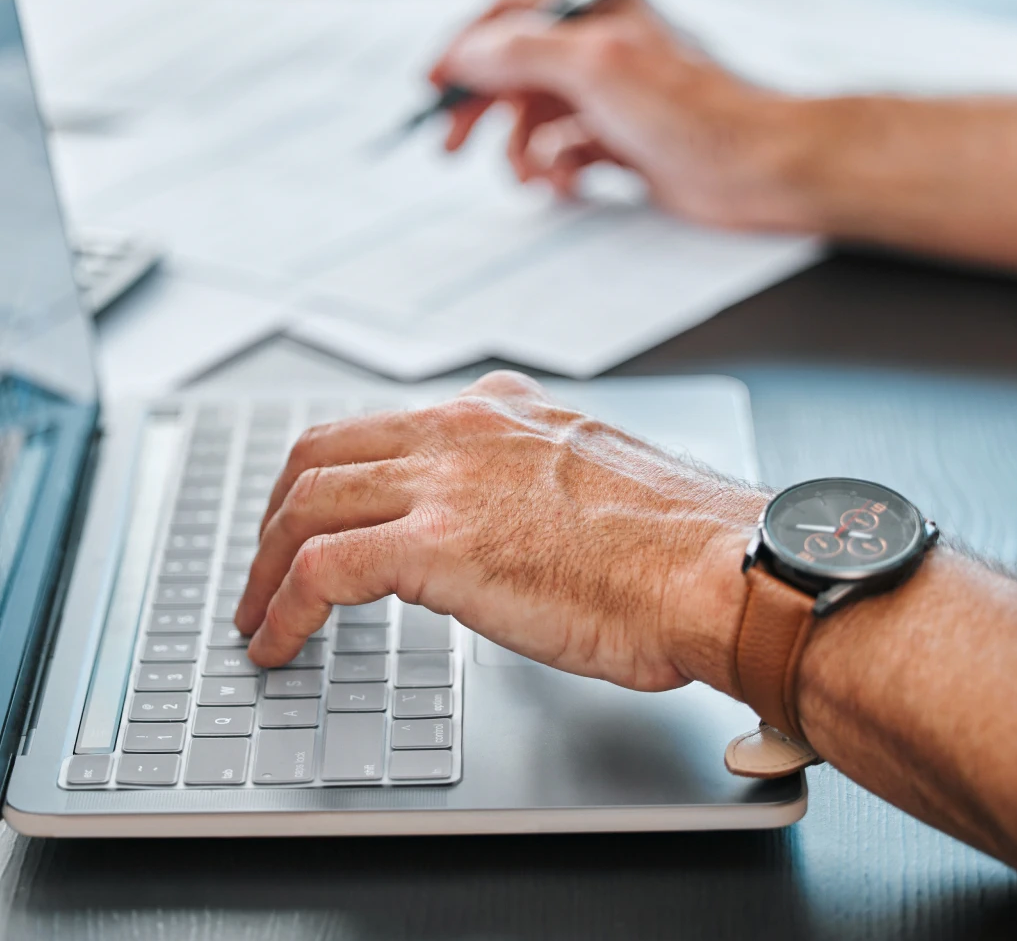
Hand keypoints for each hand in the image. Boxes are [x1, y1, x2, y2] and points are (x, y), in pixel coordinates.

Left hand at [236, 371, 762, 693]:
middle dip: (278, 511)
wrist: (722, 567)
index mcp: (503, 411)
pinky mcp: (437, 540)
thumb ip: (536, 482)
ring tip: (256, 613)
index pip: (386, 427)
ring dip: (264, 563)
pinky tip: (275, 643)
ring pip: (306, 502)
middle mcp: (465, 428)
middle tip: (266, 561)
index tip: (322, 516)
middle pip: (323, 451)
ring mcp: (446, 478)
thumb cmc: (683, 542)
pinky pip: (320, 569)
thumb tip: (509, 524)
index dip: (336, 476)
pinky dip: (281, 608)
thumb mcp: (595, 477)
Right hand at [429, 0, 817, 232]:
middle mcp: (600, 50)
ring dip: (524, 151)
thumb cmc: (698, 110)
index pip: (509, 17)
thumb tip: (466, 55)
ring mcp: (609, 100)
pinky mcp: (620, 144)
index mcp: (596, 11)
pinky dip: (557, 172)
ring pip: (537, 122)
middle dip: (484, 111)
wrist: (754, 169)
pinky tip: (568, 184)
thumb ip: (521, 53)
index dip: (465, 51)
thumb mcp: (596, 65)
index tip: (435, 87)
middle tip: (454, 145)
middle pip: (515, 74)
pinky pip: (564, 156)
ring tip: (533, 174)